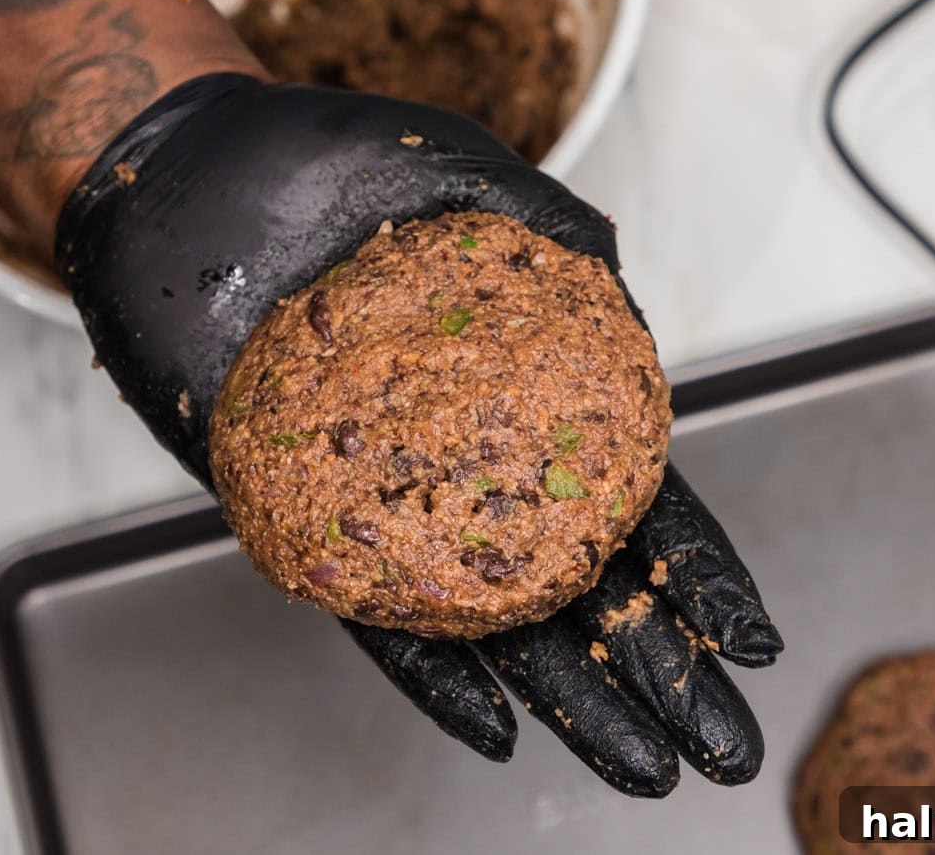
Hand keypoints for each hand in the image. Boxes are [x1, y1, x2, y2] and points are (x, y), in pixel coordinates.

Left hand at [57, 73, 782, 796]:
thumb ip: (548, 230)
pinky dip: (433, 676)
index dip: (697, 574)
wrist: (184, 183)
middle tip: (726, 748)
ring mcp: (397, 500)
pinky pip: (375, 615)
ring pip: (498, 619)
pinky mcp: (308, 517)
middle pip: (586, 582)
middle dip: (662, 671)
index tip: (750, 642)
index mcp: (531, 398)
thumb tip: (615, 265)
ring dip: (570, 700)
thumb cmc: (320, 167)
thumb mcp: (462, 181)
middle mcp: (474, 465)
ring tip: (642, 768)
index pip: (637, 498)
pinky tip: (494, 729)